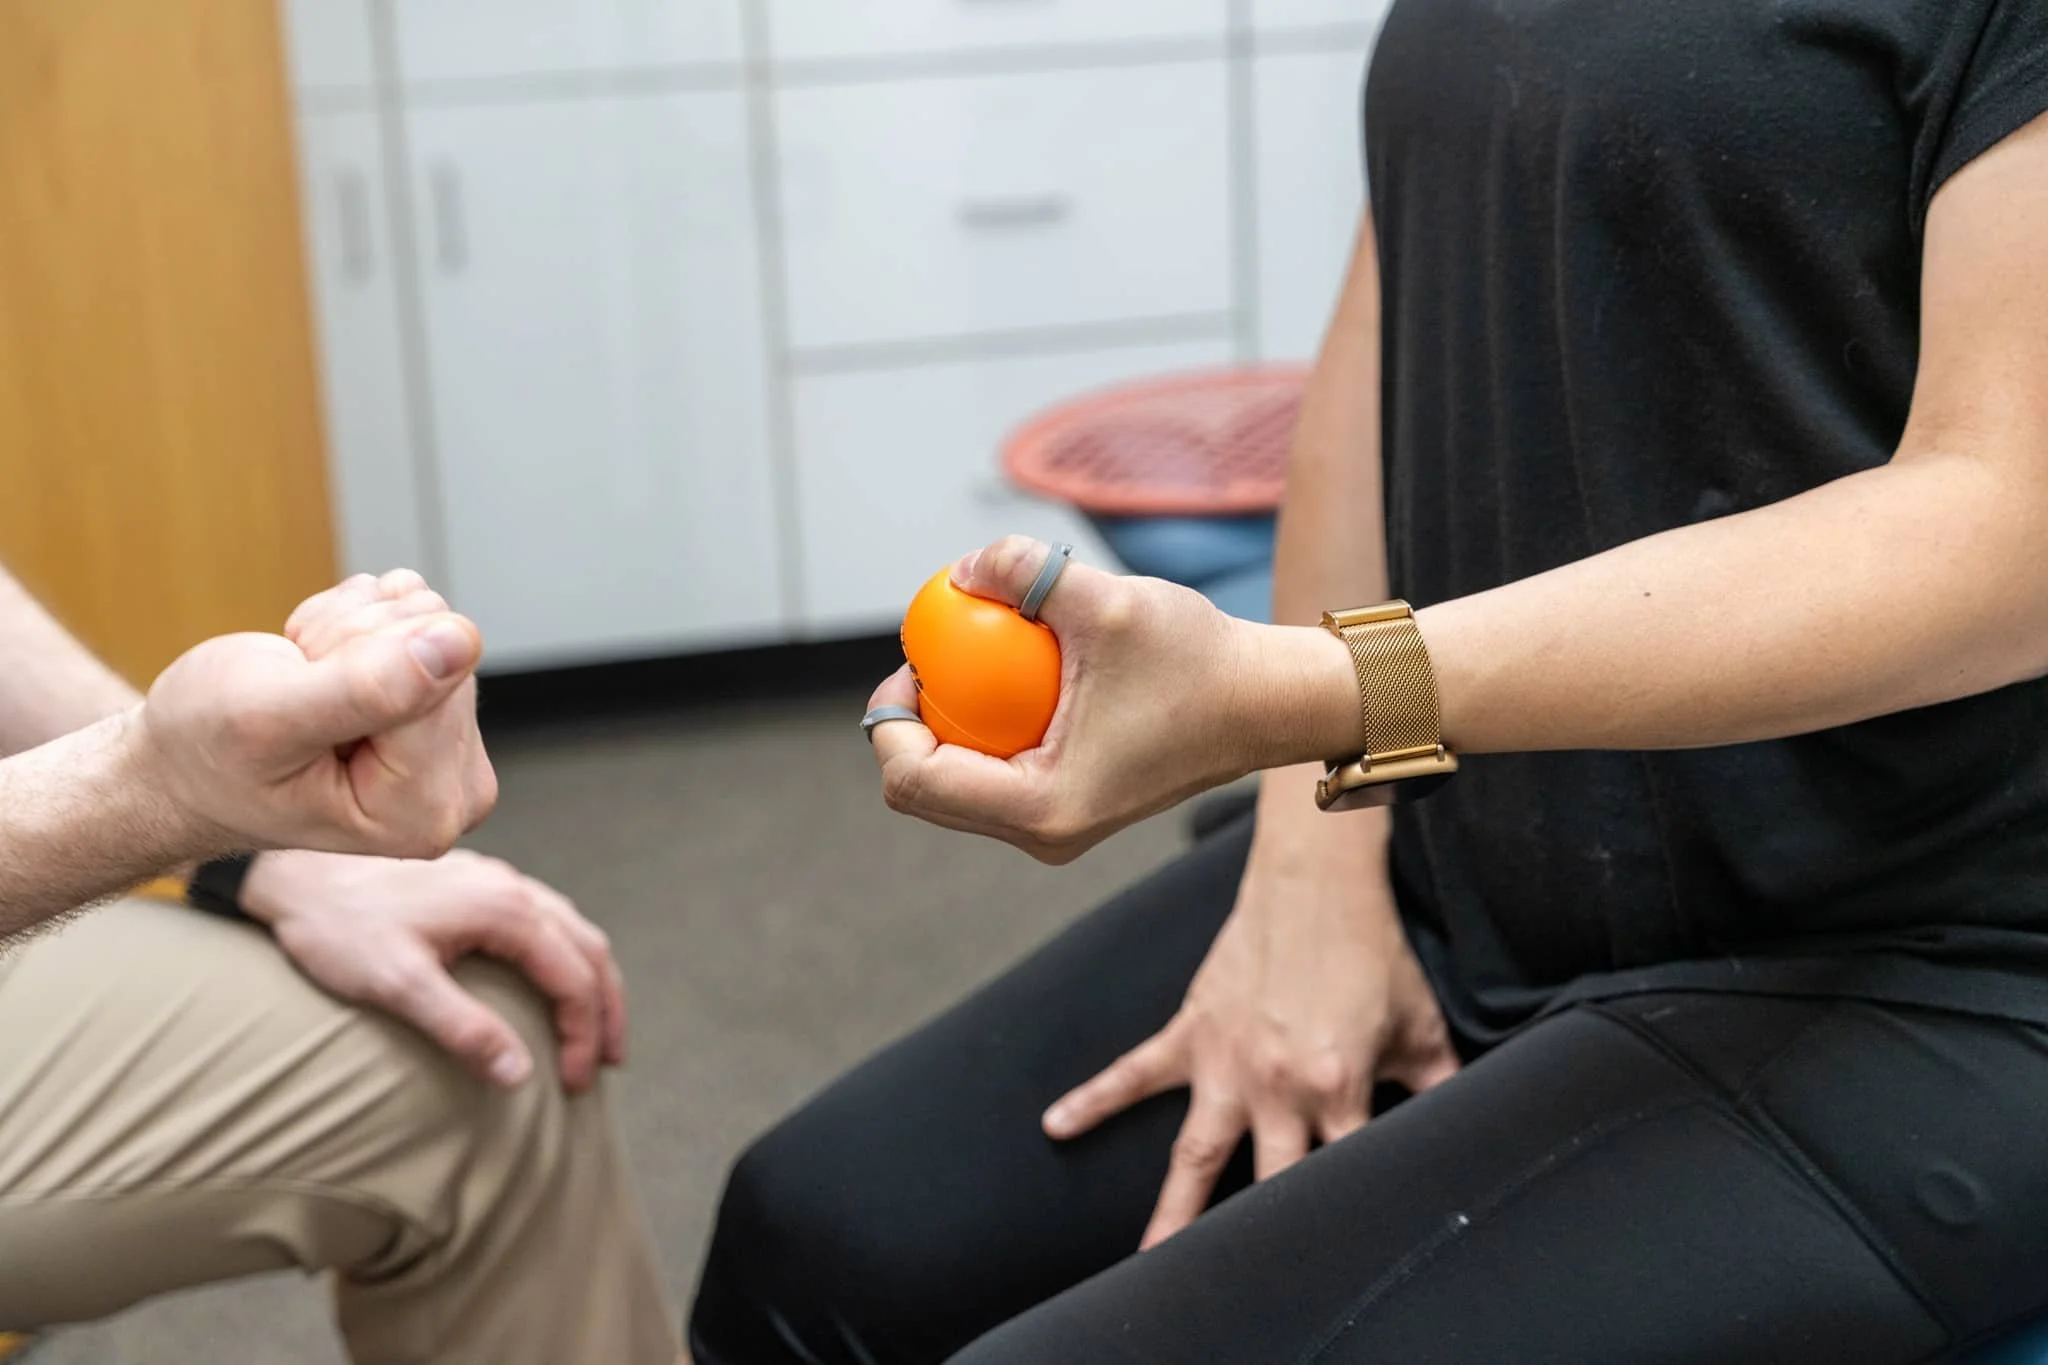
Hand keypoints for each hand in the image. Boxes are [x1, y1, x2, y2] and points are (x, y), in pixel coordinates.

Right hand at [137, 570, 496, 858]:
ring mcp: (457, 751)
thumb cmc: (209, 757)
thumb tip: (462, 641)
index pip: (436, 675)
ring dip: (350, 634)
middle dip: (353, 645)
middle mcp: (457, 792)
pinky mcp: (446, 712)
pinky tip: (323, 667)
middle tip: (297, 690)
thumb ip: (368, 688)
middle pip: (438, 648)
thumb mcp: (266, 719)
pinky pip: (420, 619)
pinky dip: (359, 625)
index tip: (299, 699)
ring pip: (427, 624)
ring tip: (304, 682)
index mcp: (423, 813)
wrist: (184, 766)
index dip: (355, 660)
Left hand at [243, 848, 626, 1091]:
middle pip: (589, 951)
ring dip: (593, 980)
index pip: (574, 979)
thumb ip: (463, 1029)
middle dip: (606, 1010)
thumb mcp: (397, 985)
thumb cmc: (339, 928)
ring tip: (596, 1025)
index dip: (584, 1036)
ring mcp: (498, 879)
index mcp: (506, 910)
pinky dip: (569, 955)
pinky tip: (551, 976)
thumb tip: (521, 1077)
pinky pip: (549, 918)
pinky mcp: (478, 881)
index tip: (574, 1084)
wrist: (293, 871)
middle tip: (609, 1063)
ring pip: (574, 930)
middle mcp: (514, 888)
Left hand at [867, 537, 1357, 862]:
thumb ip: (1025, 572)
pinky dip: (983, 729)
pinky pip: (995, 777)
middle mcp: (1043, 834)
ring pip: (956, 789)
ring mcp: (1056, 827)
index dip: (888, 721)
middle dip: (906, 727)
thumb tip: (959, 570)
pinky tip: (1001, 674)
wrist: (1268, 701)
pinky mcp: (1070, 808)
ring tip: (962, 661)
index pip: (915, 780)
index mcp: (1041, 809)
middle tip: (926, 658)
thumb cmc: (1199, 661)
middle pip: (924, 794)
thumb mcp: (1107, 602)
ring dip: (944, 727)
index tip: (911, 660)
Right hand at [1041, 786, 1458, 1246]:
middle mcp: (1275, 1088)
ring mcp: (1225, 1064)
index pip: (1342, 1176)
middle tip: (1243, 1289)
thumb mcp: (1420, 1026)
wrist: (1318, 881)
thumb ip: (1443, 1086)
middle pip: (1265, 1185)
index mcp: (1336, 1089)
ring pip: (1194, 1155)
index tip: (1339, 1255)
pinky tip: (1056, 1125)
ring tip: (1151, 1260)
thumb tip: (1466, 1127)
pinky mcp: (1191, 1032)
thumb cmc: (1372, 951)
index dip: (1344, 1213)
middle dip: (1256, 1240)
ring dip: (1171, 1211)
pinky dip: (1092, 1099)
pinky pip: (1132, 1072)